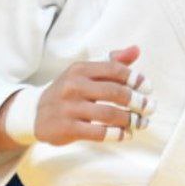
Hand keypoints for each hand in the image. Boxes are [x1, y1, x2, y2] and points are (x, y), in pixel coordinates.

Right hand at [34, 45, 154, 144]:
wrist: (34, 112)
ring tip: (142, 123)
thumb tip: (136, 50)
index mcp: (80, 69)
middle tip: (150, 108)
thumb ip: (111, 62)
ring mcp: (69, 107)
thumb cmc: (69, 91)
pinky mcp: (66, 127)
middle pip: (115, 92)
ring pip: (108, 114)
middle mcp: (73, 85)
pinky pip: (98, 132)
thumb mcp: (85, 72)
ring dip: (130, 120)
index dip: (135, 78)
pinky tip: (126, 135)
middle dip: (137, 101)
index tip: (148, 88)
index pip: (114, 69)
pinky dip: (116, 134)